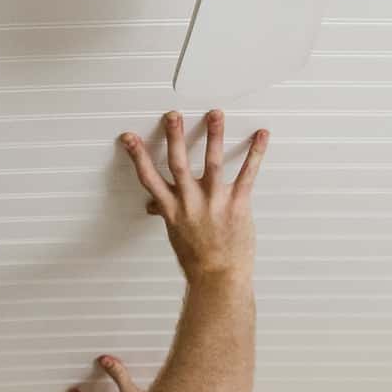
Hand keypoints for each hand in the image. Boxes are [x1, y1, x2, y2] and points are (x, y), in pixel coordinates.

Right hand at [119, 110, 267, 282]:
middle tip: (173, 115)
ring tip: (215, 114)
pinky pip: (248, 173)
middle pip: (178, 163)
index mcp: (173, 209)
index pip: (149, 178)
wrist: (218, 277)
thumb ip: (166, 212)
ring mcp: (214, 201)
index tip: (130, 138)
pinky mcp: (237, 203)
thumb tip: (153, 205)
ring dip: (214, 135)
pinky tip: (261, 136)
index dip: (137, 156)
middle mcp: (190, 202)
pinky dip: (256, 153)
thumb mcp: (176, 234)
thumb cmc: (197, 259)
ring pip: (213, 162)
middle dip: (174, 136)